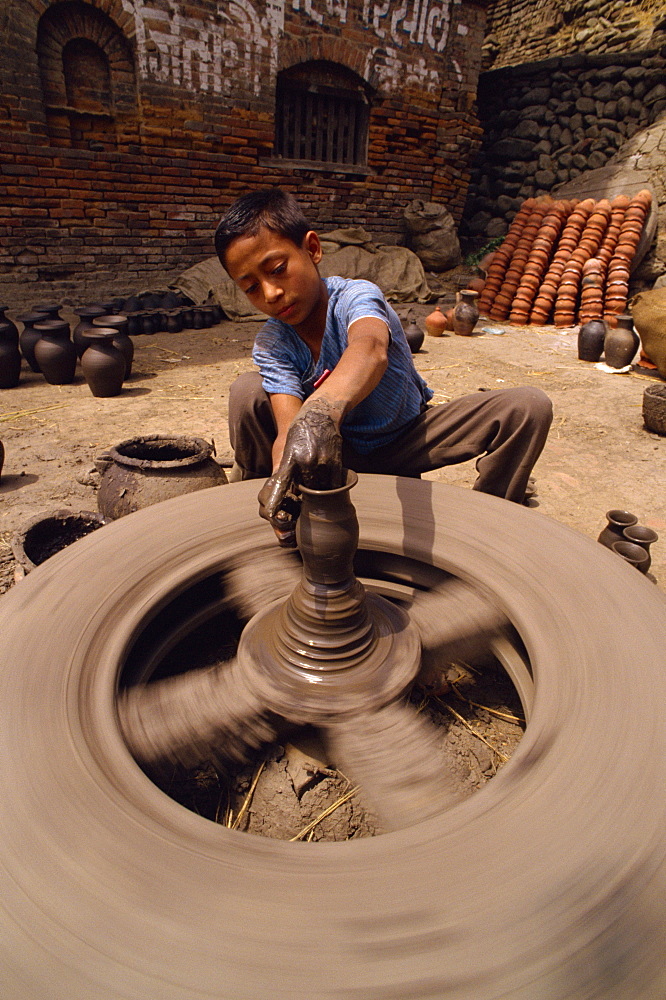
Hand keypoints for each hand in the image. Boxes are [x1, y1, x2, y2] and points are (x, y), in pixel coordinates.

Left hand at [257, 403, 343, 544]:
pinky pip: (333, 483)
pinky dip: (331, 484)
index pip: (281, 483)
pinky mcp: (335, 462)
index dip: (275, 500)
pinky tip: (327, 473)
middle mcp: (306, 461)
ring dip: (319, 487)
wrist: (320, 414)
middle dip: (306, 490)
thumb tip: (292, 491)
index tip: (270, 514)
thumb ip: (290, 469)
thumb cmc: (301, 432)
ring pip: (320, 488)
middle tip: (307, 482)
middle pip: (305, 489)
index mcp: (290, 458)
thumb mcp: (289, 448)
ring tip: (318, 473)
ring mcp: (322, 462)